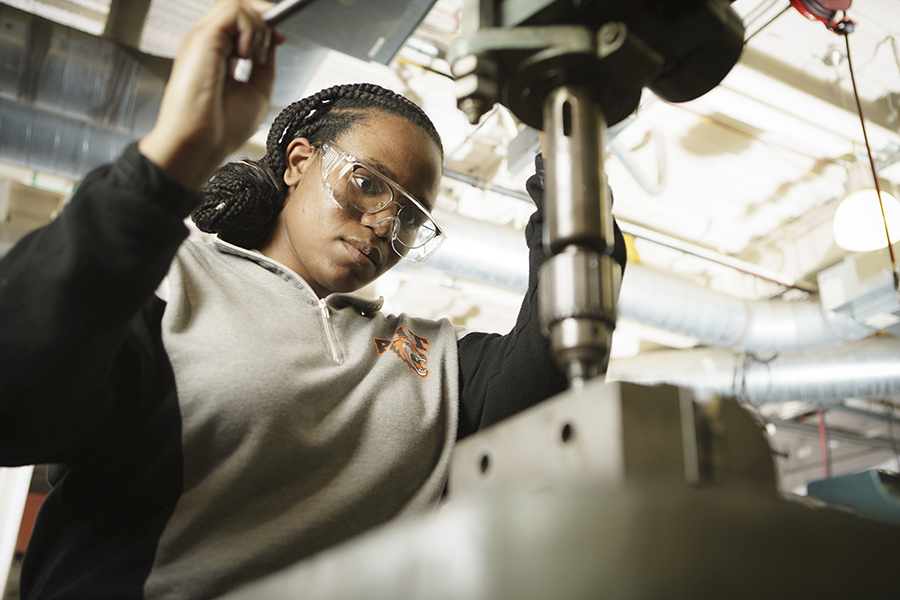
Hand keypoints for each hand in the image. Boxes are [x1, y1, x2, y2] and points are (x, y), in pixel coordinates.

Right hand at [138, 0, 283, 190]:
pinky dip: (251, 29)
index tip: (279, 39)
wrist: (201, 144)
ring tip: (254, 57)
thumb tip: (275, 38)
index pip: (238, 18)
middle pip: (236, 6)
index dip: (263, 22)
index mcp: (217, 53)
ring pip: (237, 4)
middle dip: (262, 20)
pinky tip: (247, 55)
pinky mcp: (202, 38)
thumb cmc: (221, 128)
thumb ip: (266, 63)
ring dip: (257, 27)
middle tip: (266, 50)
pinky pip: (234, 11)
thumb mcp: (257, 91)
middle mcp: (208, 42)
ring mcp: (203, 38)